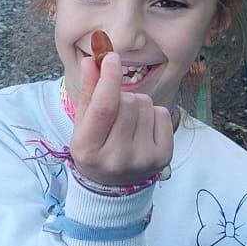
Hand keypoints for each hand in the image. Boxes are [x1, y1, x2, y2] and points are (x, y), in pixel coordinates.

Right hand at [68, 53, 173, 186]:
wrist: (112, 187)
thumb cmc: (95, 149)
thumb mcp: (83, 124)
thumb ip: (88, 92)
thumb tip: (91, 61)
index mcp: (89, 149)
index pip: (104, 108)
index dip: (108, 79)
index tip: (110, 57)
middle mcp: (117, 157)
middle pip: (127, 102)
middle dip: (122, 95)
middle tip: (116, 109)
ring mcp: (143, 159)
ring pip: (146, 105)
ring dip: (137, 105)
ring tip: (129, 122)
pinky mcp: (163, 157)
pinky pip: (163, 114)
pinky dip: (153, 115)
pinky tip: (143, 129)